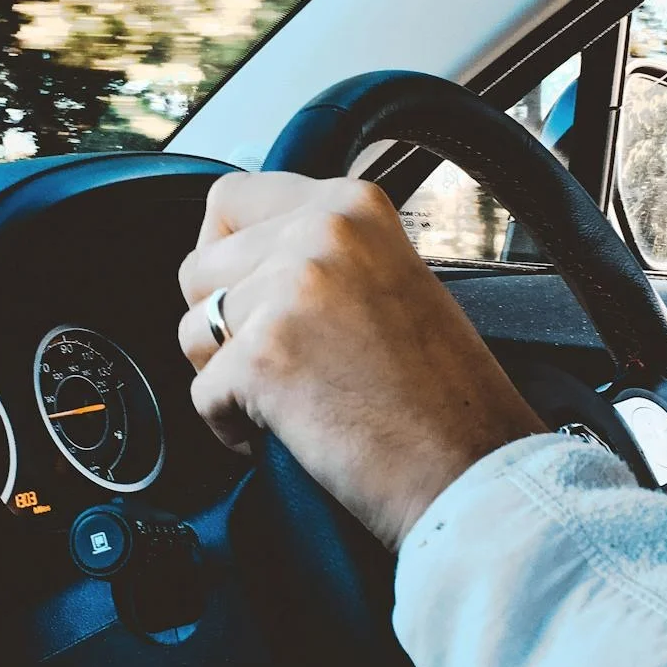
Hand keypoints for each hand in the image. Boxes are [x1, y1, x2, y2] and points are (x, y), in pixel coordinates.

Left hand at [178, 172, 544, 548]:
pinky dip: (232, 426)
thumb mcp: (389, 279)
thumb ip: (320, 253)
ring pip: (193, 329)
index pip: (230, 197)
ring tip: (290, 399)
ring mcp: (290, 291)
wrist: (472, 470)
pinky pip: (201, 393)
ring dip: (223, 374)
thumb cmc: (443, 396)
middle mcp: (320, 232)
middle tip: (279, 363)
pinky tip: (291, 432)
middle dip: (221, 322)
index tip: (247, 294)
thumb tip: (240, 255)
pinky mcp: (262, 356)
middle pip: (199, 267)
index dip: (224, 253)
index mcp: (352, 205)